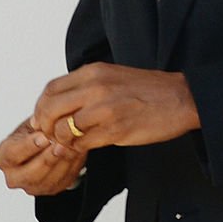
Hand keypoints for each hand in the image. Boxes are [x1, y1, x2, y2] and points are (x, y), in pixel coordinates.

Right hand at [0, 118, 85, 195]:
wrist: (45, 142)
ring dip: (62, 163)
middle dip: (48, 158)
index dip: (28, 146)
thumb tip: (41, 122)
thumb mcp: (32, 122)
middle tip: (60, 144)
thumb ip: (36, 123)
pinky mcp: (49, 190)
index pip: (13, 154)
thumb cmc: (34, 131)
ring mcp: (32, 187)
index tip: (43, 137)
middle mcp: (14, 177)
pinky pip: (62, 181)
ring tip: (71, 146)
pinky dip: (71, 166)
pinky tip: (76, 152)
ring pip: (48, 180)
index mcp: (4, 158)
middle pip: (31, 173)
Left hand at [31, 62, 200, 152]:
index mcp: (94, 72)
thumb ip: (86, 86)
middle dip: (46, 127)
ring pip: (63, 130)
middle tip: (53, 136)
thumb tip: (61, 103)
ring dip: (63, 141)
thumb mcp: (113, 76)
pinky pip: (82, 144)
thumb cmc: (149, 89)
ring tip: (73, 143)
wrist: (181, 97)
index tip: (45, 120)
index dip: (42, 108)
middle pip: (50, 109)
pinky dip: (80, 149)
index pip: (51, 89)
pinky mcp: (115, 130)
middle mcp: (96, 87)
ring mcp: (104, 109)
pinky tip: (88, 147)